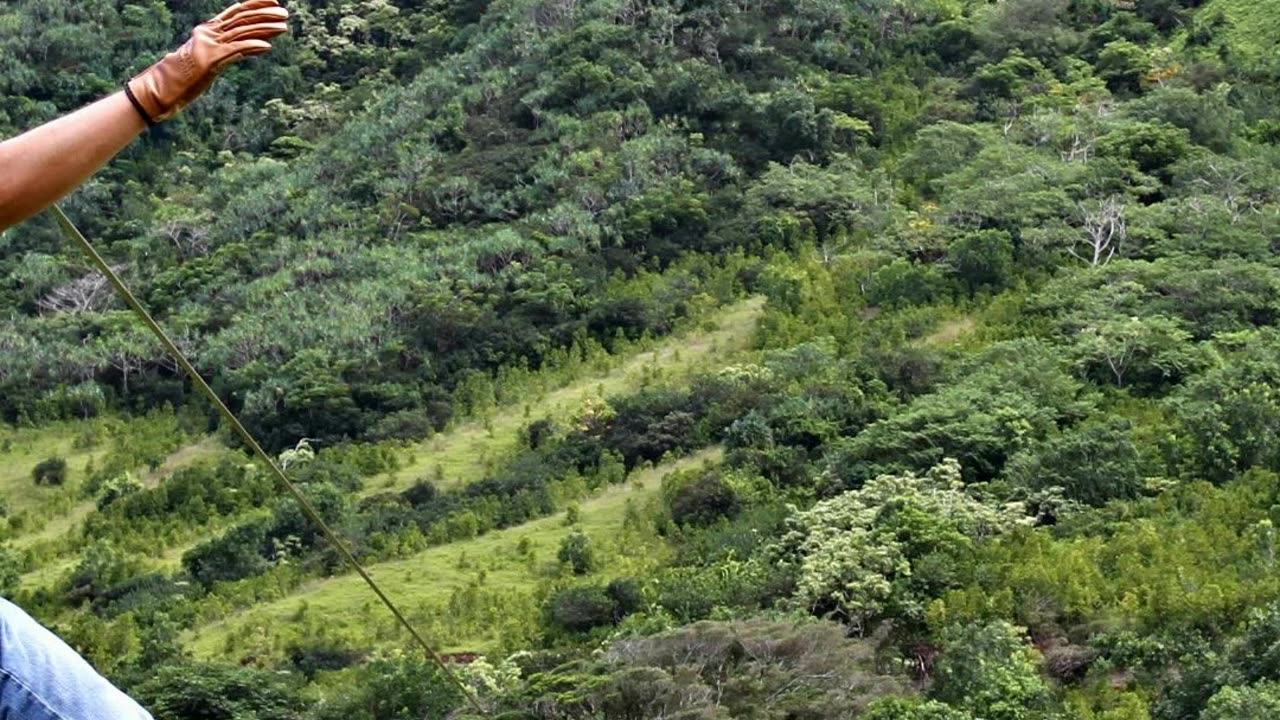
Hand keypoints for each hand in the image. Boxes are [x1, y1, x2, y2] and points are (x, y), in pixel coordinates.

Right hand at [126, 0, 289, 124]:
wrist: (161, 88)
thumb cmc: (184, 77)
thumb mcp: (209, 59)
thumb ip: (228, 50)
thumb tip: (253, 46)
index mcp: (207, 30)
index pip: (234, 12)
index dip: (255, 5)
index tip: (273, 1)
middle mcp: (208, 33)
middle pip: (241, 19)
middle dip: (265, 14)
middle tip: (284, 13)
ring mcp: (209, 45)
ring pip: (242, 32)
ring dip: (265, 29)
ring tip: (283, 27)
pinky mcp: (210, 60)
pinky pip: (235, 50)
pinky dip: (252, 46)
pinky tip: (267, 46)